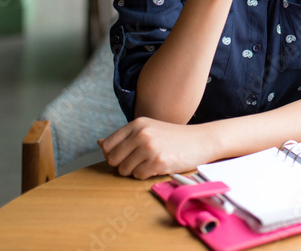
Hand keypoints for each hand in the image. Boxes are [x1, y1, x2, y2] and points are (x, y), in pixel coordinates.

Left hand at [99, 117, 217, 178]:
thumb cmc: (175, 137)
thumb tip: (99, 143)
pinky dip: (145, 175)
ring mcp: (149, 148)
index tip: (125, 156)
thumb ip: (125, 136)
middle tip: (138, 162)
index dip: (113, 154)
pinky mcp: (158, 162)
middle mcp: (141, 134)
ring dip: (134, 171)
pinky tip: (157, 166)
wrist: (202, 140)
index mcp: (137, 124)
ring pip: (124, 170)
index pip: (107, 145)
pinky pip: (138, 176)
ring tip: (149, 163)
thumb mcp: (149, 129)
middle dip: (122, 164)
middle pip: (113, 159)